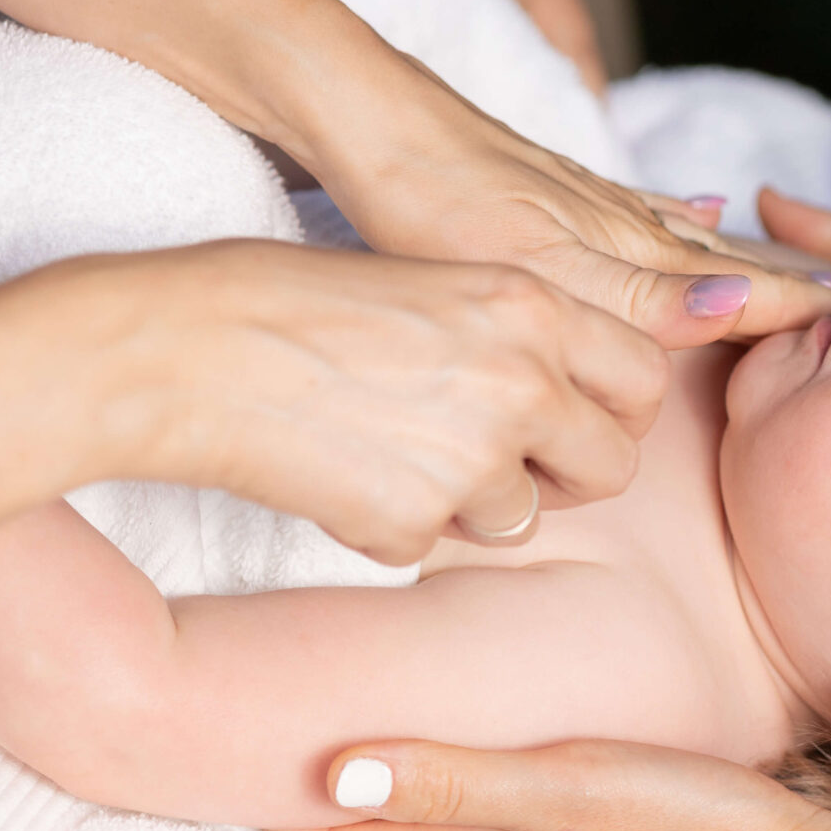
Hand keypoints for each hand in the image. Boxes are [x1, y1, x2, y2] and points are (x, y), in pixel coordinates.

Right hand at [15, 239, 667, 562]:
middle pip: (615, 466)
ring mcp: (474, 456)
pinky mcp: (415, 519)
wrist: (187, 348)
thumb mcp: (434, 284)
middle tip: (503, 464)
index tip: (578, 423)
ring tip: (390, 451)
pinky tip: (339, 473)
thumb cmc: (294, 301)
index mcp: (532, 303)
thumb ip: (514, 334)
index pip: (643, 377)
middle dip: (567, 477)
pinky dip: (393, 525)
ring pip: (527, 518)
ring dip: (473, 504)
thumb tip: (568, 391)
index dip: (614, 412)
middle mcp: (523, 378)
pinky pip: (436, 545)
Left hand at [273, 737, 830, 830]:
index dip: (260, 794)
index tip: (190, 743)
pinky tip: (440, 783)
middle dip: (291, 801)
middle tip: (219, 734)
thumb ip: (455, 783)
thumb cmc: (695, 830)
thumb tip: (327, 774)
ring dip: (359, 812)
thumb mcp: (572, 794)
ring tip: (303, 750)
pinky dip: (428, 813)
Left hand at [308, 62, 830, 353]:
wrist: (358, 115)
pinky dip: (694, 218)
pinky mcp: (555, 187)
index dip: (812, 309)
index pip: (748, 286)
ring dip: (763, 257)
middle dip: (809, 284)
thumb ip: (640, 295)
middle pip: (739, 259)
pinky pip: (653, 210)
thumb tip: (744, 301)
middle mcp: (627, 223)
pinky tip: (707, 206)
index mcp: (633, 252)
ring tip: (819, 270)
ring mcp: (594, 202)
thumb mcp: (535, 267)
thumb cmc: (433, 203)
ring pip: (702, 237)